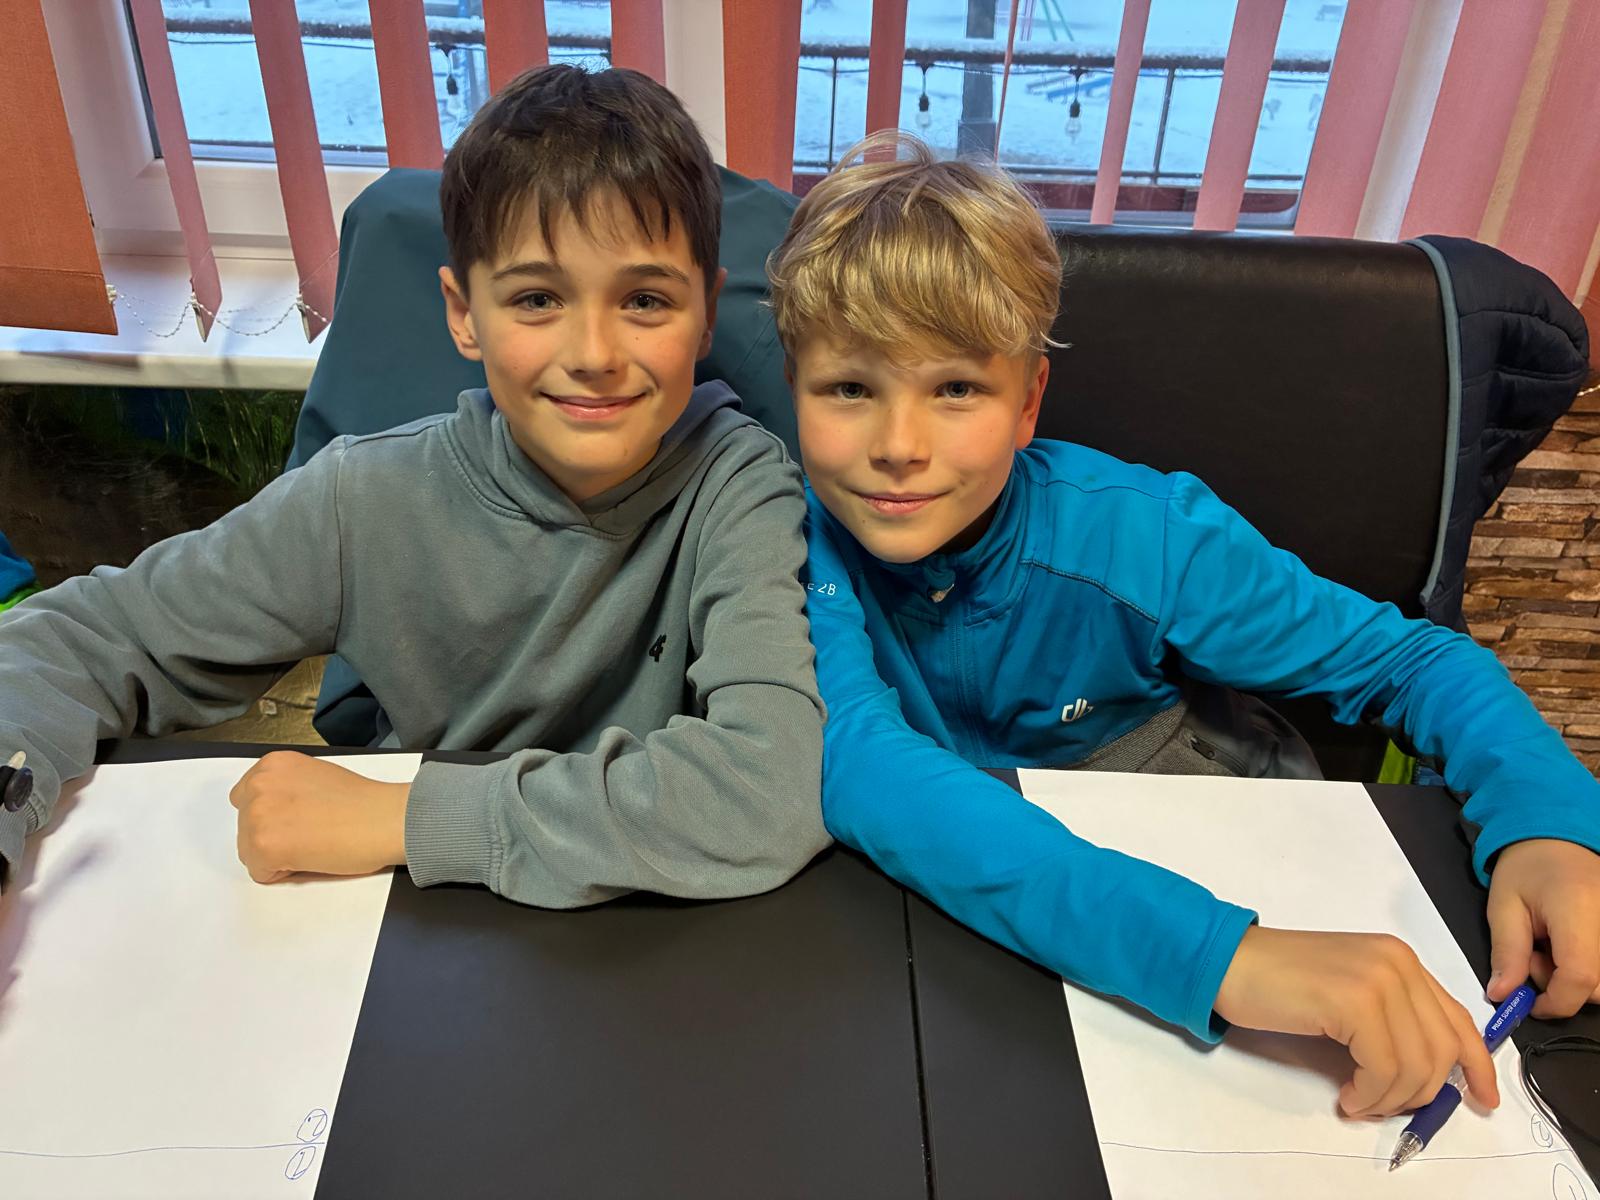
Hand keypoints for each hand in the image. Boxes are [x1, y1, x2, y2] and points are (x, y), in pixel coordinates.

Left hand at [228, 752, 407, 883]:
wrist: (385, 819)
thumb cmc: (363, 803)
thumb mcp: (314, 775)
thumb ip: (287, 788)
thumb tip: (277, 813)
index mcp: (272, 764)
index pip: (245, 798)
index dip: (271, 815)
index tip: (295, 820)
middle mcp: (258, 785)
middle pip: (245, 826)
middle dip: (272, 836)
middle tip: (310, 834)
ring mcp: (257, 815)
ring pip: (249, 851)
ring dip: (276, 855)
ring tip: (313, 844)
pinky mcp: (263, 845)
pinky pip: (261, 873)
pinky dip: (283, 874)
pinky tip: (312, 857)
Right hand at [1214, 926, 1497, 1117]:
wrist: (1227, 961)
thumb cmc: (1277, 982)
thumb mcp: (1348, 993)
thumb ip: (1390, 1017)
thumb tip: (1424, 1074)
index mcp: (1399, 959)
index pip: (1458, 1019)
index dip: (1477, 1065)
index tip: (1482, 1098)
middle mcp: (1398, 963)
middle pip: (1443, 1050)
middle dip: (1420, 1093)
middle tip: (1382, 1105)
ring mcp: (1378, 978)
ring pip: (1418, 1065)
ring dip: (1389, 1098)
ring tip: (1358, 1099)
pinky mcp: (1354, 1001)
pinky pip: (1385, 1068)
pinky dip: (1369, 1094)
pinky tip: (1346, 1094)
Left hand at [1487, 838, 1599, 1018]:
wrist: (1558, 839)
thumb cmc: (1527, 868)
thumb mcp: (1504, 907)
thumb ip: (1506, 953)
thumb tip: (1502, 995)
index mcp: (1580, 912)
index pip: (1581, 978)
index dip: (1555, 1002)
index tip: (1529, 1003)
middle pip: (1597, 987)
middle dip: (1559, 985)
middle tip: (1532, 953)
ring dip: (1574, 976)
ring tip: (1548, 944)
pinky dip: (1586, 966)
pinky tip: (1566, 945)